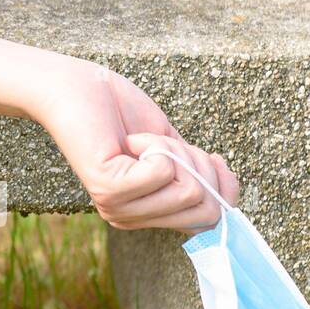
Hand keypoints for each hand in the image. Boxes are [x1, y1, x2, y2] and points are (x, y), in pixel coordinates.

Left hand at [32, 61, 239, 231]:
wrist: (80, 88)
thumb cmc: (124, 114)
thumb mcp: (175, 152)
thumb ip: (199, 179)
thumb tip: (229, 205)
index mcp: (146, 215)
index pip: (211, 220)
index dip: (220, 184)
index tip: (199, 156)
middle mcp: (129, 219)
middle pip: (206, 206)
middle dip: (196, 165)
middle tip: (158, 145)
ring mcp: (117, 208)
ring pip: (189, 190)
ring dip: (172, 151)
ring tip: (140, 141)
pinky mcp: (108, 189)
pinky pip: (164, 171)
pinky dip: (155, 144)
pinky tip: (128, 140)